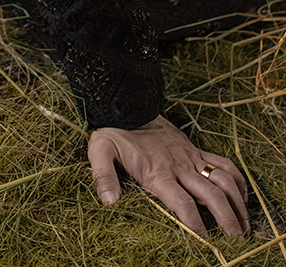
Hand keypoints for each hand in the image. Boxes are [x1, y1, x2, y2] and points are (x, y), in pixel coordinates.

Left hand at [88, 115, 248, 238]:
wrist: (128, 105)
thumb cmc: (114, 132)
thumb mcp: (100, 151)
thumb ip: (103, 176)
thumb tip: (109, 202)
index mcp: (158, 172)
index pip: (182, 202)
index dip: (195, 223)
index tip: (206, 241)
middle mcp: (179, 166)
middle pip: (210, 194)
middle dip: (226, 219)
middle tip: (237, 240)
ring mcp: (190, 157)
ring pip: (222, 179)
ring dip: (237, 202)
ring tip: (246, 225)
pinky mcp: (195, 149)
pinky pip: (223, 162)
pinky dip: (237, 178)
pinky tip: (244, 195)